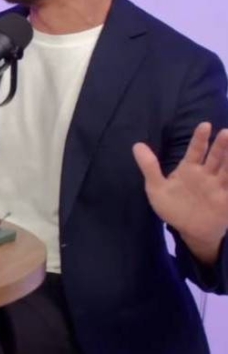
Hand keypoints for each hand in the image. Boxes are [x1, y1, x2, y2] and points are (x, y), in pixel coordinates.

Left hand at [133, 122, 227, 263]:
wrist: (189, 231)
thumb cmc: (173, 207)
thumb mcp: (156, 188)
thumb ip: (149, 167)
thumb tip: (136, 145)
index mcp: (189, 169)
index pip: (196, 150)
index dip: (200, 138)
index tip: (205, 125)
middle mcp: (206, 175)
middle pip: (215, 157)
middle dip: (221, 146)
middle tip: (226, 132)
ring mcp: (218, 187)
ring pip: (227, 170)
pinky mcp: (226, 200)